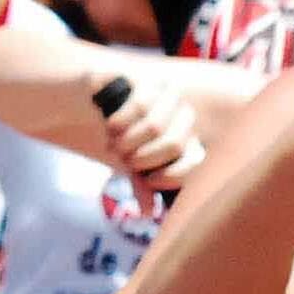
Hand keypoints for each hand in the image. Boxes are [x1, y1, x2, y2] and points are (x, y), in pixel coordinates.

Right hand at [99, 77, 205, 191]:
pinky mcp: (149, 80)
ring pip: (154, 127)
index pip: (196, 160)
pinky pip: (137, 107)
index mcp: (189, 137)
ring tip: (113, 143)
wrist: (97, 100)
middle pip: (173, 144)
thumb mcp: (132, 162)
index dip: (172, 176)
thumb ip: (142, 183)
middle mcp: (185, 114)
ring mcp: (170, 95)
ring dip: (127, 142)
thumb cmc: (122, 135)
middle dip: (142, 158)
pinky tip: (110, 126)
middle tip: (124, 158)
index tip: (150, 181)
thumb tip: (148, 212)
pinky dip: (120, 123)